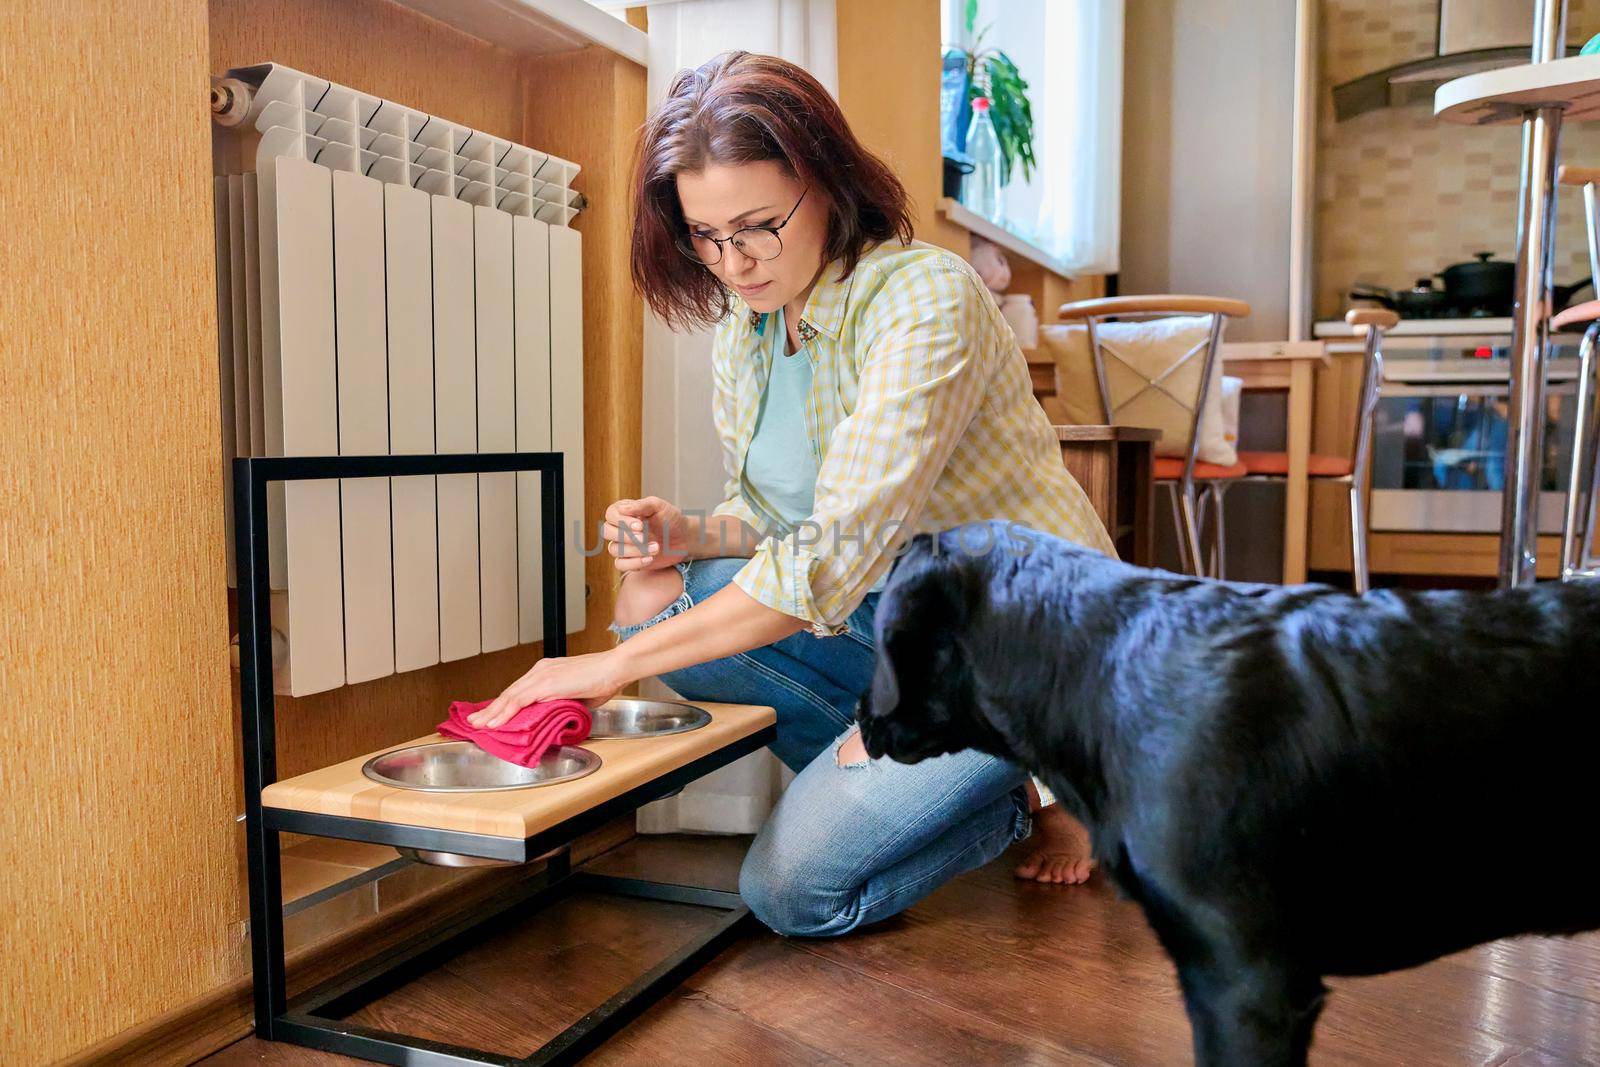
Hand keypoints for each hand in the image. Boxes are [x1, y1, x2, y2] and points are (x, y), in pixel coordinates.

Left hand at [467, 650, 629, 728]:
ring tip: (478, 725)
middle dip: (490, 709)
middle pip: (509, 693)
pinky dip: (504, 712)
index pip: (519, 690)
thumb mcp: (577, 696)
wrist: (615, 667)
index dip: (503, 704)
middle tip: (474, 721)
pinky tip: (494, 722)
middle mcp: (540, 670)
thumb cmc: (604, 680)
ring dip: (491, 713)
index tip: (491, 715)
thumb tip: (554, 719)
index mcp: (547, 671)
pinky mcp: (545, 684)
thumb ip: (562, 704)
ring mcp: (541, 676)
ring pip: (509, 697)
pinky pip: (518, 700)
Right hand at [602, 496, 691, 572]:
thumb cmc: (671, 519)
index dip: (622, 521)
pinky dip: (634, 563)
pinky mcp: (629, 560)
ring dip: (635, 550)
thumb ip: (642, 505)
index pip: (610, 514)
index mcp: (624, 511)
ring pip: (614, 549)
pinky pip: (620, 565)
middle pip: (607, 532)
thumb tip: (622, 508)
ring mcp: (623, 545)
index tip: (640, 525)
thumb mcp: (659, 507)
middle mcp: (620, 528)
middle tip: (644, 537)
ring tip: (656, 547)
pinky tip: (649, 559)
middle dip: (626, 536)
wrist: (684, 538)